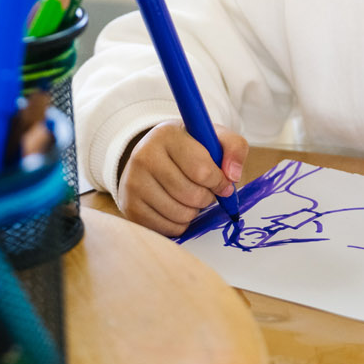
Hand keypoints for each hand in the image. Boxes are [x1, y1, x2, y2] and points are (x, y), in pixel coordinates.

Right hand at [117, 121, 247, 236]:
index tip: (221, 182)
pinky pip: (168, 229)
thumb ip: (234, 148)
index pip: (202, 170)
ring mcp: (133, 183)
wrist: (152, 157)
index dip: (219, 182)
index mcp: (166, 134)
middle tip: (205, 190)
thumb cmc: (189, 148)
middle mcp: (143, 156)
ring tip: (190, 197)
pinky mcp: (130, 207)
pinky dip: (180, 224)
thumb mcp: (213, 138)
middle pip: (191, 195)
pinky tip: (177, 207)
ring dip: (194, 211)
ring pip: (180, 214)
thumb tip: (232, 176)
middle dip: (207, 197)